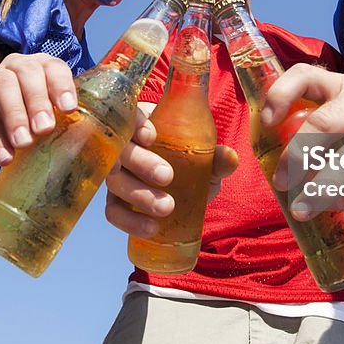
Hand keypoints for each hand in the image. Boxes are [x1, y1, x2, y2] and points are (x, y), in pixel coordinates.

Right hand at [0, 53, 78, 164]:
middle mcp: (18, 67)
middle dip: (38, 100)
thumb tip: (99, 150)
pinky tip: (4, 158)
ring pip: (2, 85)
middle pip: (27, 72)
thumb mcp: (50, 114)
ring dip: (15, 115)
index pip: (54, 67)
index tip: (68, 108)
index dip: (62, 85)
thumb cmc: (33, 119)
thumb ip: (67, 122)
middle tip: (45, 128)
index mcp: (43, 67)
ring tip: (23, 143)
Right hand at [104, 107, 237, 236]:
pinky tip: (151, 228)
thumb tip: (230, 157)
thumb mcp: (205, 159)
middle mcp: (124, 147)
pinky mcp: (116, 201)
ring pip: (115, 181)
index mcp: (143, 125)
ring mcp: (117, 175)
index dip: (135, 123)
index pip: (129, 116)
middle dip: (140, 162)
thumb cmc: (192, 163)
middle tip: (167, 176)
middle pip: (120, 149)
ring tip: (167, 207)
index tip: (151, 136)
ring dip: (138, 194)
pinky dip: (129, 221)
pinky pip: (113, 212)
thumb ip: (216, 158)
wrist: (185, 189)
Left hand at [260, 63, 343, 241]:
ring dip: (323, 188)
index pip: (305, 76)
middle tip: (281, 183)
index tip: (265, 123)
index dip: (280, 95)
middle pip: (324, 124)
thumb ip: (321, 119)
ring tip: (302, 211)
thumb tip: (280, 161)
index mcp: (342, 86)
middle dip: (297, 155)